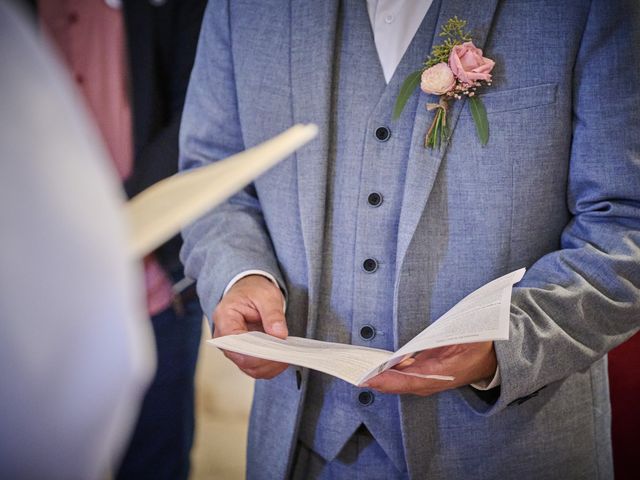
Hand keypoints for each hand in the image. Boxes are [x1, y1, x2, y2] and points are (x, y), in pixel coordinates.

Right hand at [213, 274, 288, 378]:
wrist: (249, 291)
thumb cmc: (252, 291)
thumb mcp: (266, 295)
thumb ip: (272, 314)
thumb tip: (279, 334)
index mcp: (224, 318)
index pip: (236, 343)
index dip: (257, 350)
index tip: (277, 348)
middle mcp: (224, 338)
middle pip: (243, 360)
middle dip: (268, 359)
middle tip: (287, 352)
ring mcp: (233, 349)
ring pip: (251, 368)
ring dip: (271, 365)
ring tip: (287, 354)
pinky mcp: (244, 355)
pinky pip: (257, 368)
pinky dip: (271, 367)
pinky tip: (283, 357)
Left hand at [364, 341, 496, 395]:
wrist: (493, 357)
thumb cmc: (478, 347)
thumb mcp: (460, 340)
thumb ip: (435, 345)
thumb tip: (409, 352)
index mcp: (439, 375)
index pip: (405, 381)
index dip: (384, 381)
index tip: (364, 379)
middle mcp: (430, 382)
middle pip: (396, 384)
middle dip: (374, 379)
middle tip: (352, 373)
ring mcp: (428, 380)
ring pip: (398, 382)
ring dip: (379, 376)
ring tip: (358, 370)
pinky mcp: (426, 375)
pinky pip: (403, 376)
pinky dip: (388, 373)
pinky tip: (376, 367)